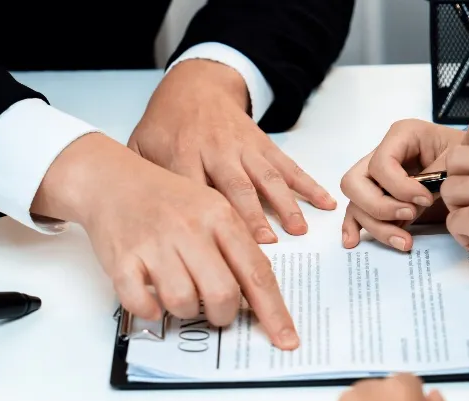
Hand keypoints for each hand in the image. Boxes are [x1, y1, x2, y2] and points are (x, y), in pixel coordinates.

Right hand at [32, 132, 298, 348]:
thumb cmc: (168, 200)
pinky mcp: (123, 258)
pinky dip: (149, 310)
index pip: (257, 273)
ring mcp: (155, 244)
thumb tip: (258, 296)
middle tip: (217, 311)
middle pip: (223, 293)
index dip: (274, 312)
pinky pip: (140, 302)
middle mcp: (190, 229)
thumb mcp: (212, 209)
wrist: (111, 178)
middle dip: (223, 314)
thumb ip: (236, 247)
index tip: (287, 340)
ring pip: (182, 302)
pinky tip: (152, 300)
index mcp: (221, 217)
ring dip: (185, 312)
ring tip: (180, 295)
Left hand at [129, 59, 336, 243]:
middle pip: (236, 186)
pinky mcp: (264, 146)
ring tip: (299, 230)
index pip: (195, 189)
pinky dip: (309, 184)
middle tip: (266, 243)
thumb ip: (144, 181)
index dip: (208, 217)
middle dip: (253, 215)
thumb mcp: (142, 147)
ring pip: (267, 178)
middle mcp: (216, 150)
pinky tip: (326, 201)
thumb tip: (145, 228)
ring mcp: (244, 148)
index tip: (219, 245)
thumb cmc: (167, 126)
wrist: (196, 86)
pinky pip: (289, 167)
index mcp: (182, 154)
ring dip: (285, 204)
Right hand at [341, 119, 463, 251]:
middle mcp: (382, 155)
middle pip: (355, 183)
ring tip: (405, 241)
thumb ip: (434, 176)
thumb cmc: (468, 159)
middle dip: (380, 206)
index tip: (426, 199)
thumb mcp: (457, 160)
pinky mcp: (379, 199)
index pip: (381, 163)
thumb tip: (415, 201)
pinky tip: (354, 241)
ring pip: (356, 203)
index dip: (400, 186)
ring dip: (377, 226)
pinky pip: (356, 212)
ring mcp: (377, 179)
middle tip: (410, 215)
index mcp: (401, 136)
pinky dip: (353, 227)